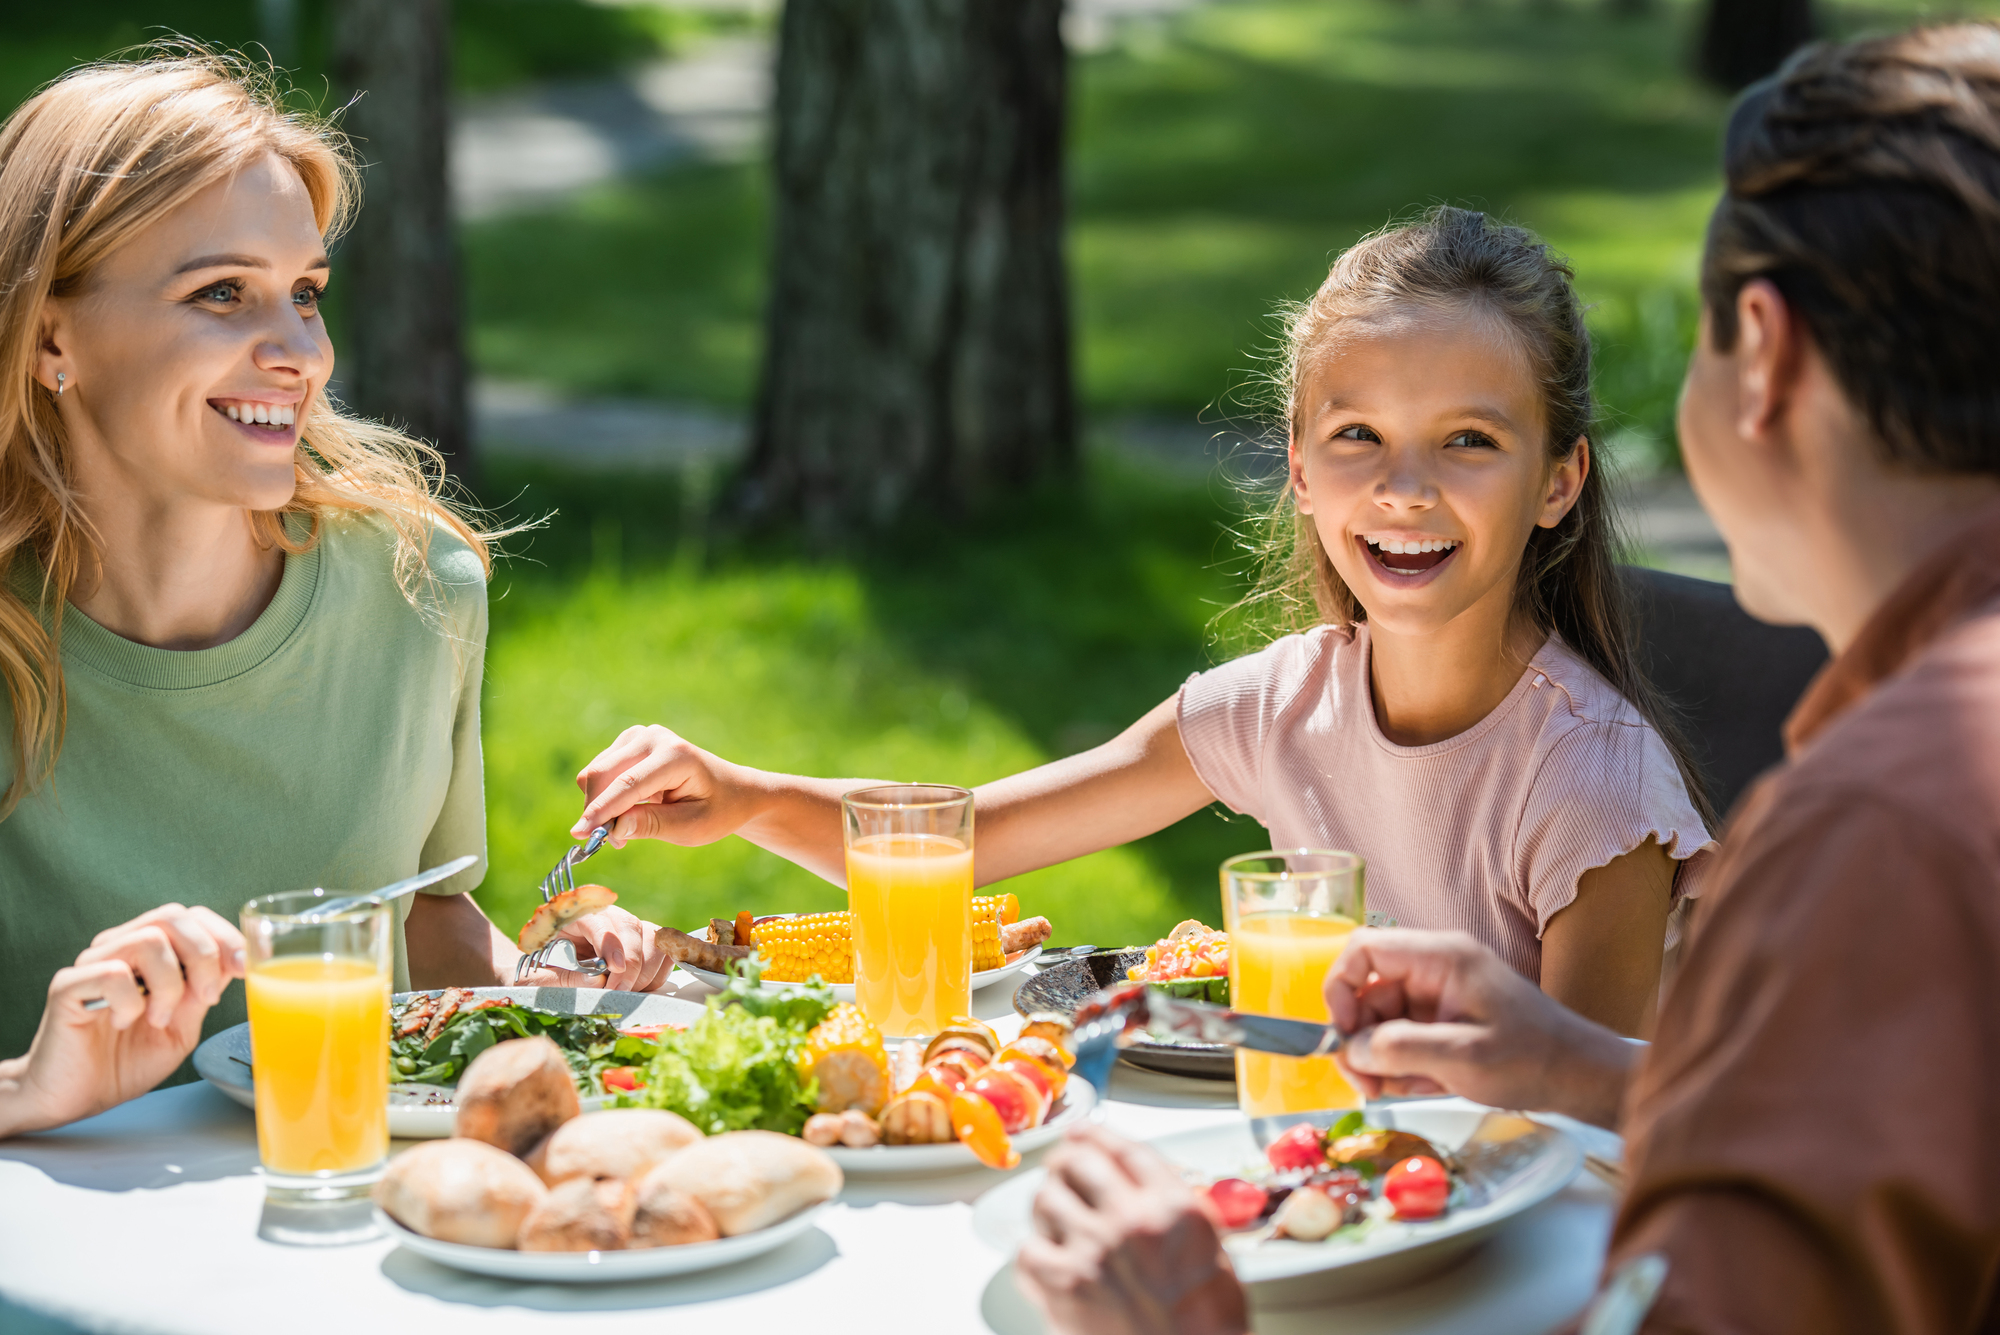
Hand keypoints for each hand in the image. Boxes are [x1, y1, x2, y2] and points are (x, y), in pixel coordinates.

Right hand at [0, 905, 245, 1136]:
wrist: (76, 1098)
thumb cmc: (125, 1062)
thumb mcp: (182, 1028)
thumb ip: (202, 994)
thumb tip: (234, 964)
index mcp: (149, 953)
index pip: (191, 917)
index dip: (224, 935)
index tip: (245, 967)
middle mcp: (119, 949)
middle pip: (172, 916)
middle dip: (204, 954)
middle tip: (207, 996)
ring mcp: (91, 964)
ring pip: (148, 940)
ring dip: (169, 984)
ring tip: (160, 1019)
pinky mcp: (67, 987)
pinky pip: (111, 974)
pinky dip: (132, 1001)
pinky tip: (125, 1022)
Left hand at [542, 906, 674, 992]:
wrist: (544, 974)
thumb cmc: (537, 974)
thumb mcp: (537, 979)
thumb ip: (562, 979)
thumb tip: (596, 981)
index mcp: (572, 918)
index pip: (598, 920)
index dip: (610, 942)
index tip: (615, 968)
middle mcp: (605, 917)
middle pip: (631, 927)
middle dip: (632, 963)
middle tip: (620, 992)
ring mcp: (628, 929)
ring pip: (653, 938)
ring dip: (647, 970)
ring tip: (627, 992)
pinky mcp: (644, 944)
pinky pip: (665, 952)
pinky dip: (658, 973)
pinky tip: (640, 988)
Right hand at [571, 725, 762, 849]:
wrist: (730, 790)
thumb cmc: (715, 811)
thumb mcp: (691, 827)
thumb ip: (652, 825)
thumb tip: (614, 827)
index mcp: (675, 756)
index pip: (627, 784)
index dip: (600, 811)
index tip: (579, 834)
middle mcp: (653, 738)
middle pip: (602, 774)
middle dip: (598, 811)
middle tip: (615, 843)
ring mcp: (638, 736)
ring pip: (595, 774)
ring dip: (601, 806)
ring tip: (630, 827)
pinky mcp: (627, 743)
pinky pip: (599, 773)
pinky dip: (605, 796)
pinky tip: (630, 809)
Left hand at [1016, 1123, 1250, 1334]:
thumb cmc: (1206, 1317)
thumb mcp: (1209, 1244)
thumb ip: (1172, 1202)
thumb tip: (1138, 1178)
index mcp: (1171, 1206)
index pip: (1123, 1149)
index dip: (1096, 1135)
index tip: (1082, 1133)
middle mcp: (1129, 1220)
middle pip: (1077, 1162)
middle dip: (1066, 1162)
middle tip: (1063, 1170)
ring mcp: (1093, 1252)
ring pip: (1045, 1199)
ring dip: (1048, 1203)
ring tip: (1055, 1215)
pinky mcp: (1065, 1288)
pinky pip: (1027, 1252)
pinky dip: (1033, 1252)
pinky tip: (1046, 1257)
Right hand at [1324, 928, 1635, 1128]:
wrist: (1578, 1077)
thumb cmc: (1530, 1059)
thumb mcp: (1462, 1058)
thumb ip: (1400, 1049)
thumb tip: (1349, 1049)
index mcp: (1440, 958)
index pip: (1364, 950)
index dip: (1340, 987)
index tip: (1341, 1034)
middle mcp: (1433, 969)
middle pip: (1367, 993)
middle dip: (1358, 1039)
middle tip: (1365, 1084)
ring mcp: (1438, 995)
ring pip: (1380, 1020)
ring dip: (1378, 1059)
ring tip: (1395, 1092)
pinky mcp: (1443, 1020)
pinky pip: (1402, 1037)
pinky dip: (1401, 1065)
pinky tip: (1422, 1087)